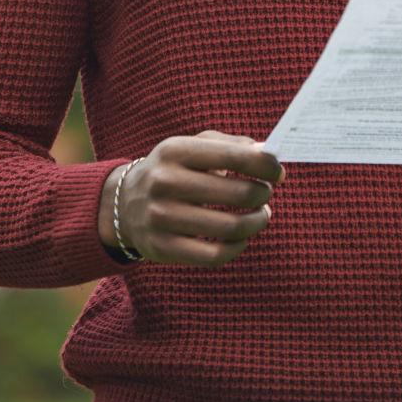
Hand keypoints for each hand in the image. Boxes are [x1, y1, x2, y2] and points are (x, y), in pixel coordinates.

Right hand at [100, 130, 285, 266]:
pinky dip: (237, 246)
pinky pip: (215, 255)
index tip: (279, 172)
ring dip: (257, 221)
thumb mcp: (192, 147)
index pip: (232, 156)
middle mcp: (164, 182)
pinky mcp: (162, 249)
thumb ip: (231, 145)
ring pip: (230, 227)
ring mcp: (161, 218)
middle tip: (265, 194)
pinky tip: (241, 237)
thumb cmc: (172, 170)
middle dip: (262, 194)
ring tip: (261, 215)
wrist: (123, 204)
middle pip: (236, 193)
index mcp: (174, 150)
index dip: (264, 165)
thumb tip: (269, 154)